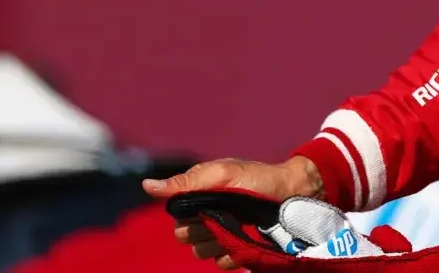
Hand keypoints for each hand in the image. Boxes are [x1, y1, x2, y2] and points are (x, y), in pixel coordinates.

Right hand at [142, 155, 321, 268]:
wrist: (292, 191)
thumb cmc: (257, 178)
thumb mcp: (223, 174)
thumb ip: (186, 183)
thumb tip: (147, 185)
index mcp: (198, 200)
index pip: (176, 220)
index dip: (190, 215)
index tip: (207, 207)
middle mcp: (206, 220)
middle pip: (185, 238)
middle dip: (204, 228)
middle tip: (226, 215)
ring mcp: (221, 237)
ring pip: (201, 253)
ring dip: (219, 241)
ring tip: (239, 226)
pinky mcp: (237, 251)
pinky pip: (222, 263)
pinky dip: (233, 254)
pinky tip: (246, 240)